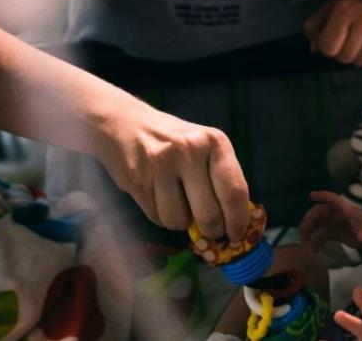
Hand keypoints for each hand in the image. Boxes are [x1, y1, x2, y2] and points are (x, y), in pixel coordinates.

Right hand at [97, 98, 249, 241]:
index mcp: (214, 142)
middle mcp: (189, 151)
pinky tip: (159, 197)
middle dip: (212, 231)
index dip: (238, 221)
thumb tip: (236, 222)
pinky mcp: (137, 180)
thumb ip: (221, 178)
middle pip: (209, 214)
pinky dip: (162, 216)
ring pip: (179, 221)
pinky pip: (157, 218)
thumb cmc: (174, 140)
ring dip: (182, 222)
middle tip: (211, 232)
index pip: (234, 191)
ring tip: (179, 203)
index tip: (237, 236)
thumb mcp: (204, 147)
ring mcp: (160, 165)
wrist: (123, 124)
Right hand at [299, 190, 361, 251]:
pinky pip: (321, 235)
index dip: (323, 196)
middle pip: (319, 212)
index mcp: (346, 210)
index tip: (311, 195)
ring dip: (309, 231)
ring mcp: (335, 223)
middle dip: (309, 220)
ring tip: (304, 242)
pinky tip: (314, 250)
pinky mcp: (335, 232)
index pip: (333, 199)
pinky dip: (316, 241)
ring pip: (318, 223)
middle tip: (303, 233)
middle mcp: (338, 214)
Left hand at [303, 0, 361, 66]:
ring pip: (358, 62)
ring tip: (361, 39)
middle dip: (341, 51)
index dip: (326, 45)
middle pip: (343, 57)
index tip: (332, 37)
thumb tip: (314, 48)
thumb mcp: (337, 0)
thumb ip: (318, 22)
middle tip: (348, 38)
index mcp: (346, 9)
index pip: (327, 47)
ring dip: (356, 54)